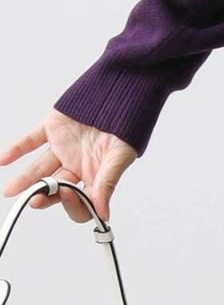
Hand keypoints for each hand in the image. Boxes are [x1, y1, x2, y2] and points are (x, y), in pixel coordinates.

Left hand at [0, 109, 137, 222]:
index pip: (81, 200)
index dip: (73, 203)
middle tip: (34, 200)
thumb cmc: (130, 123)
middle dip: (43, 195)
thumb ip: (107, 184)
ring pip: (40, 167)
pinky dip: (17, 149)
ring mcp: (64, 146)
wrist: (124, 89)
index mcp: (95, 173)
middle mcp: (78, 163)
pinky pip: (32, 140)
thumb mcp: (120, 155)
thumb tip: (103, 214)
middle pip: (55, 187)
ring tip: (11, 190)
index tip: (67, 195)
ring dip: (24, 179)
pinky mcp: (54, 127)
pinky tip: (4, 159)